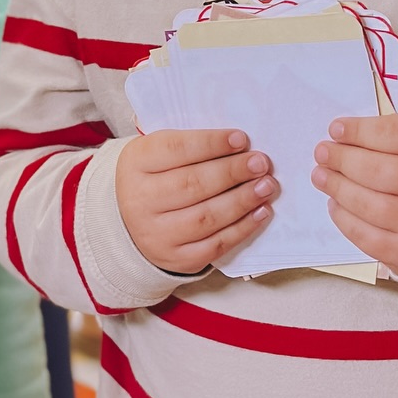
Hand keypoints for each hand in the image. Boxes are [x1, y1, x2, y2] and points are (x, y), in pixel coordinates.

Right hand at [116, 129, 277, 273]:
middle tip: (260, 163)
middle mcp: (140, 200)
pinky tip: (260, 212)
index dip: (211, 143)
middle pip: (192, 184)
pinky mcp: (177, 258)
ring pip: (206, 217)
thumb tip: (238, 141)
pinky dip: (242, 228)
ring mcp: (157, 234)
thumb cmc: (156, 178)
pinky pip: (214, 245)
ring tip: (266, 185)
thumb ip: (191, 144)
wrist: (132, 223)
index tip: (241, 139)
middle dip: (232, 172)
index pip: (175, 150)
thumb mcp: (158, 153)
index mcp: (136, 163)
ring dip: (242, 200)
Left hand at [312, 116, 397, 275]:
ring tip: (321, 176)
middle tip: (322, 153)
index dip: (362, 130)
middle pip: (380, 171)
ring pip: (371, 205)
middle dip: (343, 160)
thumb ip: (388, 136)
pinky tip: (335, 204)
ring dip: (338, 188)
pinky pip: (368, 236)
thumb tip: (340, 138)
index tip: (335, 129)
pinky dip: (344, 218)